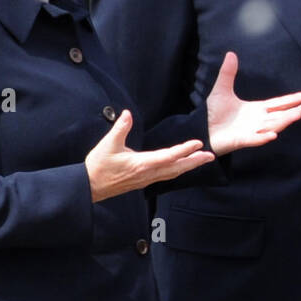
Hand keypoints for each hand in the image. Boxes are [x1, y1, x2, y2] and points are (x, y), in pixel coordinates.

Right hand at [85, 110, 214, 202]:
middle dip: (194, 162)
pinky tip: (181, 167)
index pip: (169, 156)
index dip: (184, 150)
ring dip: (188, 166)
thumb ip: (120, 128)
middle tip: (210, 156)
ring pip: (173, 173)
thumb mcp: (108, 144)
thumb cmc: (98, 166)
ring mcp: (146, 179)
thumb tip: (127, 113)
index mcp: (142, 164)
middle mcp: (148, 174)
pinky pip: (166, 176)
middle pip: (177, 168)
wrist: (89, 186)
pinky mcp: (143, 181)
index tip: (198, 143)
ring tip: (202, 160)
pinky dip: (177, 170)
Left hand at [205, 51, 300, 153]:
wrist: (202, 129)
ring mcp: (251, 131)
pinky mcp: (241, 140)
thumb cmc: (213, 113)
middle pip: (280, 115)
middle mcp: (257, 121)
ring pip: (272, 126)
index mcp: (256, 110)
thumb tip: (231, 54)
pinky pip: (255, 139)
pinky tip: (273, 134)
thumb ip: (228, 73)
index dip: (292, 100)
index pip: (277, 104)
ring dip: (285, 121)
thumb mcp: (221, 90)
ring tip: (298, 114)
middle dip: (295, 111)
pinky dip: (264, 137)